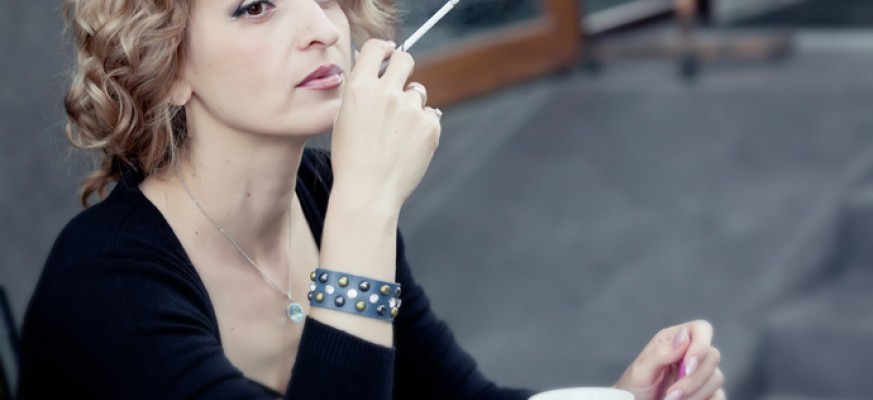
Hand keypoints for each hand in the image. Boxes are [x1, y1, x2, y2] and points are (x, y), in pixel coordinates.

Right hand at [330, 39, 441, 213]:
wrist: (367, 191)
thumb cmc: (350, 158)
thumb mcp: (343, 118)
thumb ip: (360, 91)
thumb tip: (372, 67)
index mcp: (360, 87)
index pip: (377, 48)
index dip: (384, 50)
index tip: (388, 54)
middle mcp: (386, 93)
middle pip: (405, 60)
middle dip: (404, 66)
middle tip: (401, 81)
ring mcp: (410, 109)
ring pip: (418, 92)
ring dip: (411, 106)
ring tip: (397, 133)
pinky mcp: (429, 126)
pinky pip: (430, 115)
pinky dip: (422, 127)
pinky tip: (408, 145)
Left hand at [614, 320, 724, 399]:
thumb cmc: (635, 385)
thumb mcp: (641, 370)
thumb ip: (661, 353)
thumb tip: (684, 338)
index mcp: (674, 340)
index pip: (701, 329)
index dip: (701, 345)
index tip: (688, 367)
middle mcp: (691, 353)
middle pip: (712, 356)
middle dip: (693, 379)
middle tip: (671, 395)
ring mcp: (701, 374)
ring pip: (716, 378)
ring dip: (696, 394)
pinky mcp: (707, 393)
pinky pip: (719, 396)